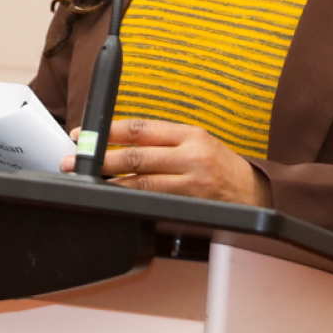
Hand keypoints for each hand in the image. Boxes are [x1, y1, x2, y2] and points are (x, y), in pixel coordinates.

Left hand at [60, 116, 270, 205]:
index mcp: (190, 134)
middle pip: (136, 154)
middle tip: (75, 159)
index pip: (141, 128)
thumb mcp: (199, 143)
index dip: (108, 131)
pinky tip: (112, 198)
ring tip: (86, 180)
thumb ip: (164, 141)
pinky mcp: (190, 203)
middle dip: (100, 157)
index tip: (85, 133)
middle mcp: (190, 155)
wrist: (257, 194)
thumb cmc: (223, 168)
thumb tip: (121, 142)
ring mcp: (190, 181)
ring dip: (108, 181)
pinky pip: (152, 200)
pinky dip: (129, 199)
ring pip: (140, 180)